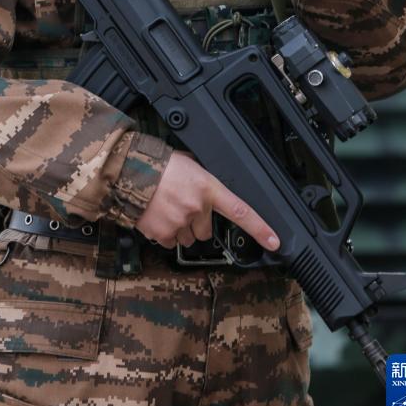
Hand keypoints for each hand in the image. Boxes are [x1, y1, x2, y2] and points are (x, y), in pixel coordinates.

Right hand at [135, 151, 279, 251]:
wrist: (131, 170)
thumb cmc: (160, 164)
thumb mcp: (190, 163)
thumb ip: (203, 180)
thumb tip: (208, 188)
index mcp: (208, 188)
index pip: (240, 211)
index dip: (260, 228)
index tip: (274, 242)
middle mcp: (197, 208)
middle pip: (206, 231)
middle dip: (196, 223)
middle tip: (182, 205)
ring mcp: (179, 222)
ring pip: (187, 238)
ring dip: (180, 228)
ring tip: (166, 208)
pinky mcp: (162, 233)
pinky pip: (169, 241)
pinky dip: (164, 232)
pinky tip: (157, 215)